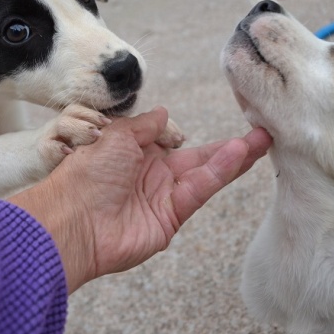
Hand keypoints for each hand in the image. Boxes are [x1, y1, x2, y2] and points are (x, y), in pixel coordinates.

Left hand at [11, 107, 271, 292]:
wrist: (72, 220)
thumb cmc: (87, 173)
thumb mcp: (116, 136)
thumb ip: (145, 125)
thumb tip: (162, 112)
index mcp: (133, 154)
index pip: (169, 141)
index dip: (187, 134)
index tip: (196, 125)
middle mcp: (151, 176)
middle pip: (196, 159)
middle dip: (227, 147)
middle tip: (259, 132)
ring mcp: (162, 198)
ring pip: (204, 174)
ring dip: (233, 158)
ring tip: (262, 140)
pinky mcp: (171, 219)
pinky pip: (198, 190)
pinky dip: (219, 173)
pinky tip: (239, 154)